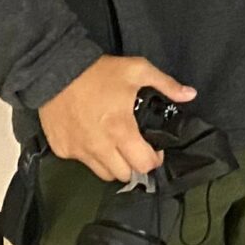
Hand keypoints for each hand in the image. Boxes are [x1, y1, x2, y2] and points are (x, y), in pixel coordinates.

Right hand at [39, 55, 195, 182]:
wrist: (54, 69)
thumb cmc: (99, 72)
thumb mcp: (137, 70)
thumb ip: (166, 84)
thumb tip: (190, 95)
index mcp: (121, 130)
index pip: (144, 165)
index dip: (154, 160)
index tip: (154, 149)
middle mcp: (100, 146)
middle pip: (125, 175)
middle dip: (134, 165)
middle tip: (135, 149)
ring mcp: (78, 150)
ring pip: (103, 174)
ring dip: (113, 165)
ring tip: (115, 147)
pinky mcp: (62, 149)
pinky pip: (82, 162)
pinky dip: (90, 156)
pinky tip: (92, 139)